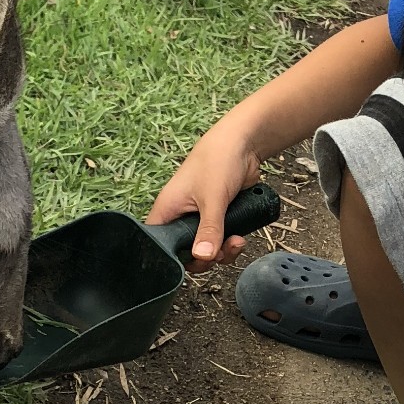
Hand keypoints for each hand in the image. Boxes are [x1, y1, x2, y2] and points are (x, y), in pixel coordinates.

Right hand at [147, 123, 260, 269]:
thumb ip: (209, 229)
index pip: (160, 246)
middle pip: (186, 253)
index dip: (175, 259)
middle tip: (219, 253)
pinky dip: (230, 244)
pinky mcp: (217, 219)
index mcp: (168, 211)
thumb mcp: (212, 198)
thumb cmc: (217, 160)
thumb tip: (203, 256)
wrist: (243, 144)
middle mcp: (180, 217)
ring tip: (235, 241)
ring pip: (206, 249)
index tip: (196, 259)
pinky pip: (220, 241)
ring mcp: (199, 219)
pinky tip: (240, 237)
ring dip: (222, 252)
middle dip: (206, 257)